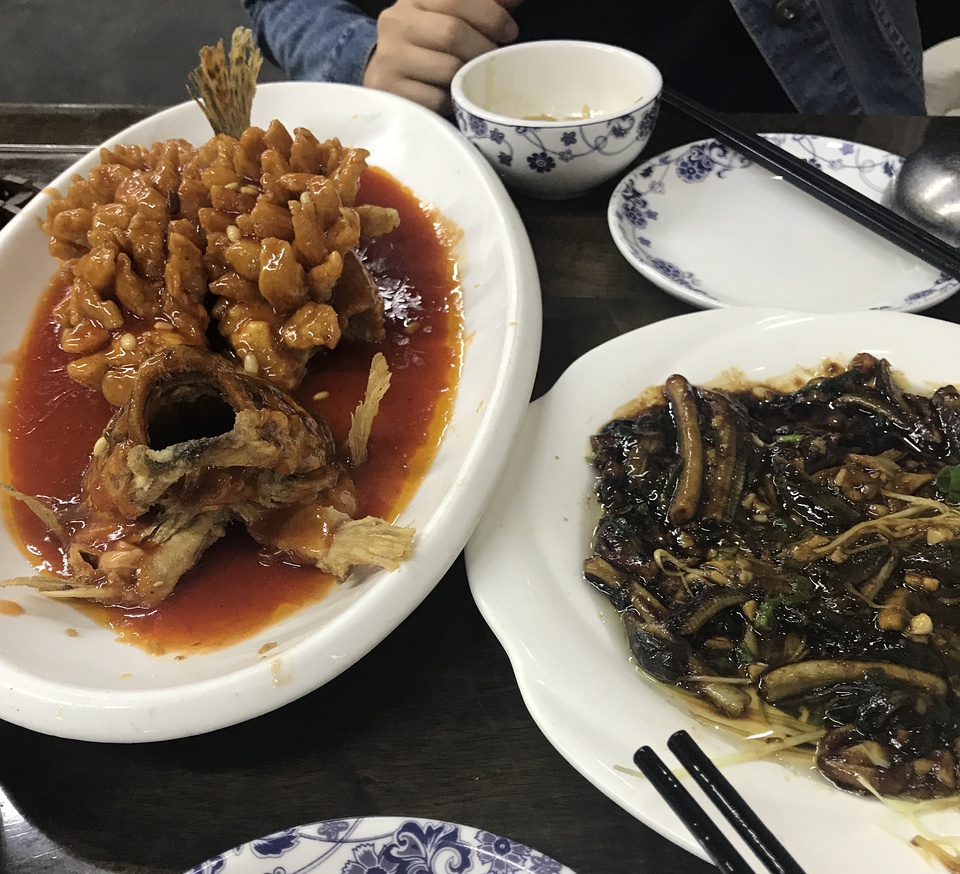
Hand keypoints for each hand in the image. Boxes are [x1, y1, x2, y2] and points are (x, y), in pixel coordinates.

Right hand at [362, 0, 520, 113]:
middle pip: (452, 33)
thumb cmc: (426, 44)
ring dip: (470, 78)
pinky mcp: (391, 92)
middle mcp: (396, 23)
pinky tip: (454, 98)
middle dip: (483, 49)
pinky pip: (437, 100)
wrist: (384, 74)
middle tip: (495, 61)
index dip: (490, 15)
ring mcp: (390, 59)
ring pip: (447, 69)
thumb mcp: (447, 16)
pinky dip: (453, 102)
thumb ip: (481, 6)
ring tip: (475, 80)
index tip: (509, 32)